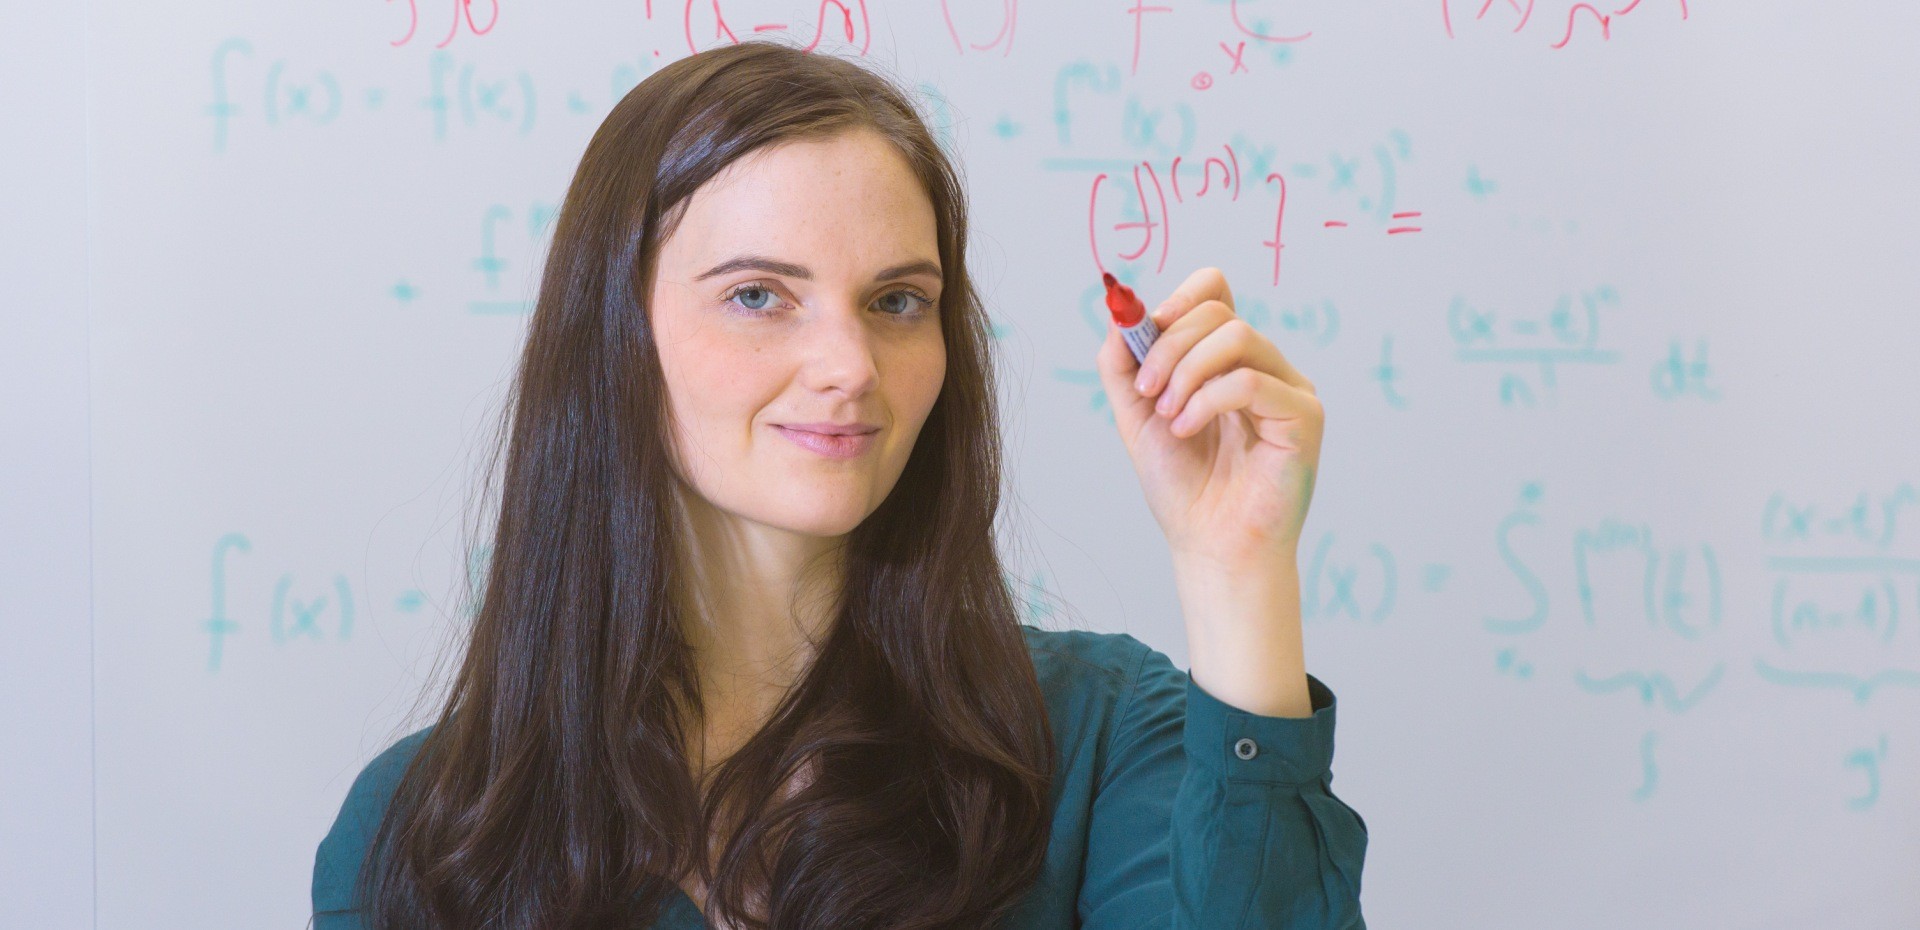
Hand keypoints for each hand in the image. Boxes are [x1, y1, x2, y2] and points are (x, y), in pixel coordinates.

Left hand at [1094, 267, 1323, 567]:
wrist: (1208, 544)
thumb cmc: (1183, 486)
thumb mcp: (1136, 415)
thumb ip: (1123, 364)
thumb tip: (1117, 312)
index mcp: (1226, 360)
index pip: (1215, 290)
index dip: (1180, 297)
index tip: (1147, 328)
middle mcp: (1263, 365)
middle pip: (1218, 312)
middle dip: (1168, 347)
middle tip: (1148, 393)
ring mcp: (1288, 388)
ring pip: (1236, 336)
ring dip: (1186, 372)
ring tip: (1169, 416)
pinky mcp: (1304, 416)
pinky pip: (1250, 380)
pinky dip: (1207, 400)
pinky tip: (1187, 430)